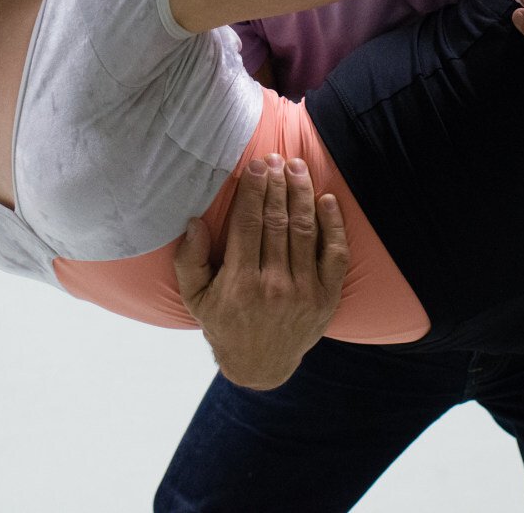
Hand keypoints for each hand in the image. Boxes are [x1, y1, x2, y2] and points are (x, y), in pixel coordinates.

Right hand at [175, 153, 348, 389]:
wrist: (261, 365)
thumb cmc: (224, 323)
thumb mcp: (195, 298)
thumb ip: (188, 261)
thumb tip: (194, 222)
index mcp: (240, 284)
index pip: (249, 225)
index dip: (253, 191)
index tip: (256, 166)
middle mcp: (274, 287)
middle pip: (278, 222)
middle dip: (278, 185)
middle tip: (277, 157)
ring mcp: (305, 292)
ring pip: (306, 232)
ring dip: (302, 195)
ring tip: (298, 168)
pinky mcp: (327, 298)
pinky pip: (335, 255)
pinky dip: (333, 225)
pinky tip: (327, 200)